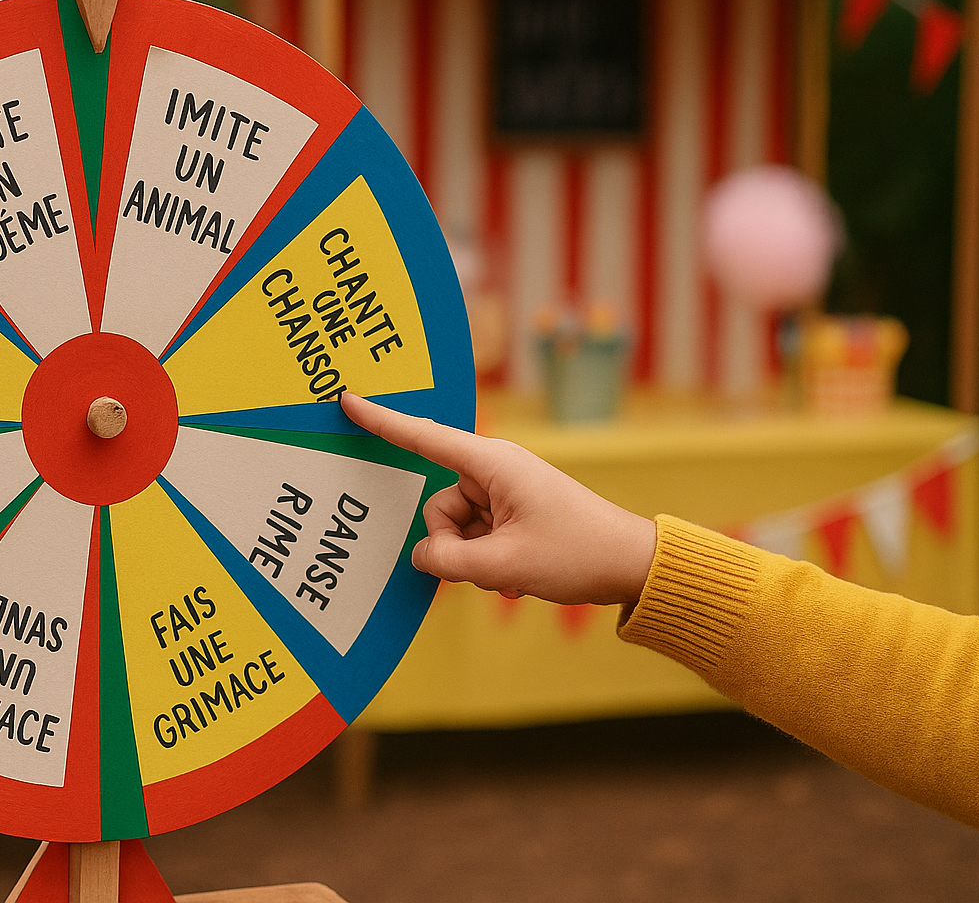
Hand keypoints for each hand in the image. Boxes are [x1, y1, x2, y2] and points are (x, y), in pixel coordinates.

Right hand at [340, 393, 656, 605]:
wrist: (631, 565)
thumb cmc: (577, 554)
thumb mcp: (504, 565)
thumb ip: (448, 561)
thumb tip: (423, 557)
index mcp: (492, 463)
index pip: (424, 438)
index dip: (382, 421)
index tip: (347, 400)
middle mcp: (494, 471)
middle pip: (438, 505)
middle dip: (453, 544)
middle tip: (491, 568)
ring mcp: (503, 492)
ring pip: (455, 527)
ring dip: (473, 557)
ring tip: (512, 573)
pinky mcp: (511, 513)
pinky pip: (475, 537)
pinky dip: (487, 560)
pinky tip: (516, 577)